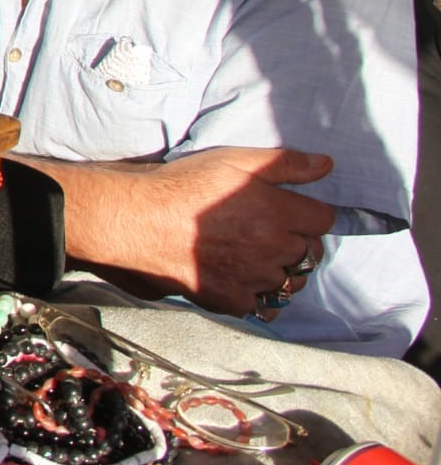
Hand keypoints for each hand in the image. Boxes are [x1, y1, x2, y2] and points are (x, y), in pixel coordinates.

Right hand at [59, 146, 333, 320]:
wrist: (137, 221)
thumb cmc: (181, 186)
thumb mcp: (232, 161)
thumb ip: (284, 163)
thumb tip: (326, 165)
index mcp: (278, 212)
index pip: (323, 219)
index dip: (307, 212)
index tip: (289, 209)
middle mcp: (273, 248)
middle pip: (310, 252)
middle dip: (296, 241)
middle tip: (268, 231)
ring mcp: (253, 278)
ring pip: (290, 281)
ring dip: (280, 269)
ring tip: (254, 255)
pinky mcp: (231, 299)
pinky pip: (261, 303)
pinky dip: (255, 292)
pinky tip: (237, 276)